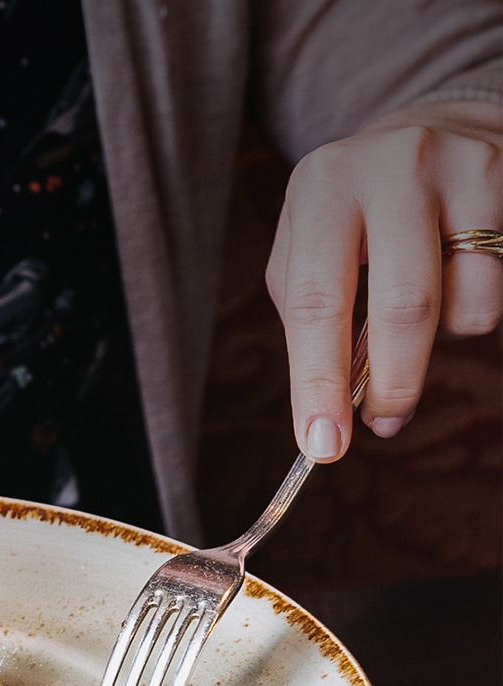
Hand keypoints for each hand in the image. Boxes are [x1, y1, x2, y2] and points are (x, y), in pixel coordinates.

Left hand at [266, 100, 501, 460]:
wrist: (434, 129)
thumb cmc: (355, 216)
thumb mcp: (310, 247)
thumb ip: (312, 322)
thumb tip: (332, 411)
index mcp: (321, 187)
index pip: (317, 303)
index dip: (319, 382)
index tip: (321, 446)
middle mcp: (393, 167)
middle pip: (405, 307)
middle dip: (393, 383)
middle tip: (382, 423)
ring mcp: (463, 168)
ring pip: (467, 305)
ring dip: (441, 338)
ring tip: (421, 308)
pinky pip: (499, 287)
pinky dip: (472, 308)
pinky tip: (456, 275)